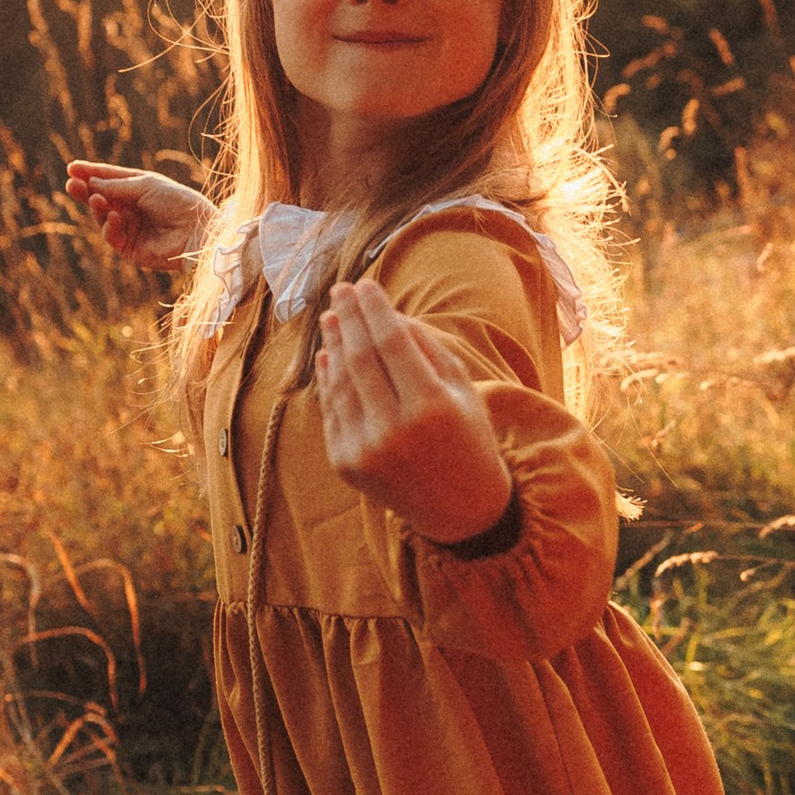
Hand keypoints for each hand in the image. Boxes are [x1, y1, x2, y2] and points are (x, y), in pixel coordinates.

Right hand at [64, 162, 209, 269]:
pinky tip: (115, 217)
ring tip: (96, 199)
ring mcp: (130, 228)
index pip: (109, 179)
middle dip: (85, 190)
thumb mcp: (145, 186)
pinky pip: (111, 235)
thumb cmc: (177, 202)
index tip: (72, 167)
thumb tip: (89, 184)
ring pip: (102, 216)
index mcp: (139, 188)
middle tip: (71, 184)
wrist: (196, 231)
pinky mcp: (130, 248)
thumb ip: (115, 186)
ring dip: (97, 207)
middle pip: (101, 198)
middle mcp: (133, 208)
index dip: (91, 173)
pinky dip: (109, 226)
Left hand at [313, 276, 513, 542]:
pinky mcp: (346, 464)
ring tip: (330, 317)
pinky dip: (327, 380)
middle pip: (360, 358)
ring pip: (340, 383)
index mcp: (432, 407)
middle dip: (348, 318)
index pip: (391, 343)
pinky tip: (329, 355)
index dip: (374, 310)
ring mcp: (366, 450)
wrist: (461, 509)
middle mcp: (395, 430)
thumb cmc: (467, 438)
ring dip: (332, 344)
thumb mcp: (462, 389)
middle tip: (340, 290)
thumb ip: (426, 348)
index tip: (365, 284)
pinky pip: (332, 411)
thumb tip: (385, 313)